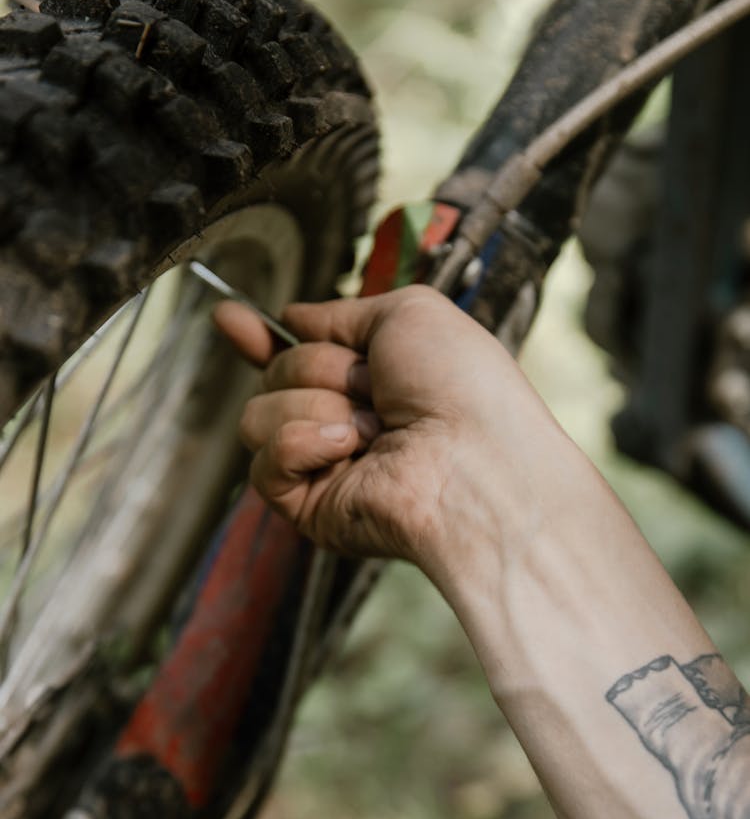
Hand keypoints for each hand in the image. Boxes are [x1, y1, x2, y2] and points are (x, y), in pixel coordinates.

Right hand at [214, 285, 570, 577]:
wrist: (477, 458)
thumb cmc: (463, 387)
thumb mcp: (408, 313)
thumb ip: (343, 312)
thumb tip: (291, 317)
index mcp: (369, 383)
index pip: (295, 357)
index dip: (260, 339)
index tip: (229, 318)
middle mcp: (343, 424)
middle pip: (274, 375)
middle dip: (318, 367)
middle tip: (374, 388)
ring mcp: (324, 467)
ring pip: (258, 416)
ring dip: (316, 405)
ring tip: (373, 427)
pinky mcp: (309, 507)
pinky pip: (264, 462)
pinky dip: (302, 443)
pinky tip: (348, 449)